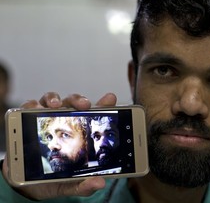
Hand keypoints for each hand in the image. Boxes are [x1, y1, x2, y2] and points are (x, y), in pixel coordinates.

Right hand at [2, 92, 117, 199]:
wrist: (24, 184)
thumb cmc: (51, 179)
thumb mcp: (69, 183)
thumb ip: (84, 184)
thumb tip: (100, 183)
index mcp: (77, 132)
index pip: (93, 115)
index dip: (103, 104)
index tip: (110, 98)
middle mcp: (63, 121)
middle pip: (73, 103)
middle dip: (79, 101)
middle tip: (84, 105)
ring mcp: (45, 119)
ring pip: (52, 100)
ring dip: (55, 99)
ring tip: (57, 105)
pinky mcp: (26, 120)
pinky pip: (30, 107)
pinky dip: (32, 105)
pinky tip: (35, 109)